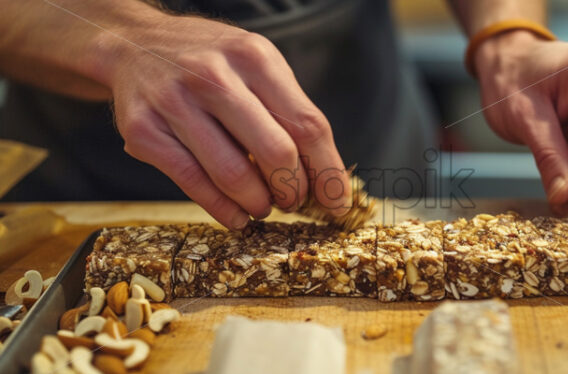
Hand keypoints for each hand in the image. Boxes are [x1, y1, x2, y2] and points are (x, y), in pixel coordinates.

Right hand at [101, 12, 350, 228]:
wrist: (133, 45)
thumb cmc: (209, 61)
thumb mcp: (255, 64)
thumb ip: (288, 110)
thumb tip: (324, 176)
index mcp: (254, 58)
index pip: (307, 125)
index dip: (328, 171)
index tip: (337, 201)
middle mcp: (213, 76)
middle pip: (276, 152)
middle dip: (293, 190)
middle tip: (294, 201)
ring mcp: (175, 103)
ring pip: (234, 175)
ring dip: (259, 203)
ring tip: (264, 206)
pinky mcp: (144, 131)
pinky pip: (194, 183)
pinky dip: (223, 209)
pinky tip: (236, 216)